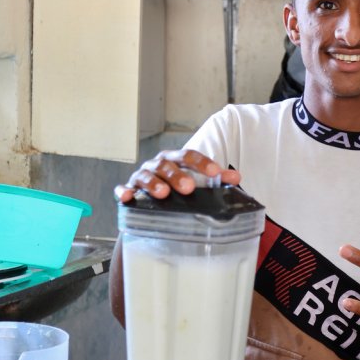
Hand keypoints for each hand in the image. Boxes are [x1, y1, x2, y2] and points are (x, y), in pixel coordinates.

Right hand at [114, 149, 240, 203]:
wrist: (152, 203)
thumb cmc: (176, 188)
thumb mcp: (196, 182)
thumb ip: (214, 180)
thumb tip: (236, 178)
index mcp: (174, 159)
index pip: (188, 156)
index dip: (202, 163)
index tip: (216, 173)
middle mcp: (157, 165)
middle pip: (166, 164)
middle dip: (177, 175)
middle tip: (189, 188)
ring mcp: (141, 177)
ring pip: (145, 175)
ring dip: (154, 183)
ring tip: (163, 193)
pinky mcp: (128, 190)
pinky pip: (122, 189)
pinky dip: (124, 192)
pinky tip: (127, 196)